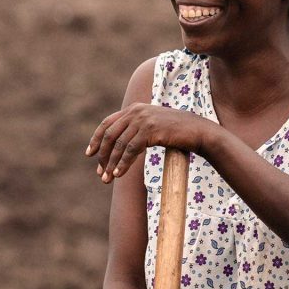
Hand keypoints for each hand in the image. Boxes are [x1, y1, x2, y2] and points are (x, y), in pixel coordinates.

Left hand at [85, 103, 215, 182]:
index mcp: (134, 108)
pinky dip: (122, 164)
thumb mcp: (152, 126)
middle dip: (102, 156)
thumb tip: (118, 147)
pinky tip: (118, 174)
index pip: (107, 123)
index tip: (89, 154)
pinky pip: (130, 150)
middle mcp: (136, 111)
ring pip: (119, 145)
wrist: (198, 131)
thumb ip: (136, 129)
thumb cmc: (176, 132)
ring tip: (107, 179)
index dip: (96, 139)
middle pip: (110, 135)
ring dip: (111, 164)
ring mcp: (143, 119)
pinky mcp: (150, 130)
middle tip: (99, 173)